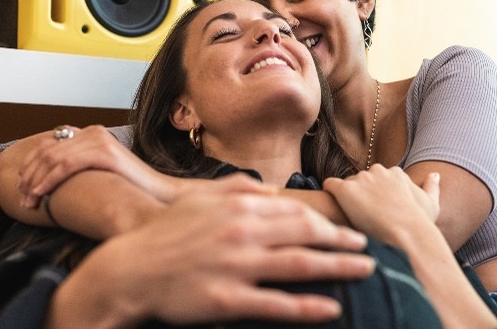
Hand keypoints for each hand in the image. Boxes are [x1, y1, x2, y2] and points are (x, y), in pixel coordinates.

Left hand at [19, 125, 176, 206]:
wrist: (158, 194)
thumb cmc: (129, 189)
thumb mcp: (98, 174)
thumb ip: (78, 168)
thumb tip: (47, 178)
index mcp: (90, 134)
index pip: (48, 145)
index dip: (29, 167)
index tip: (22, 189)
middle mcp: (93, 131)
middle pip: (46, 151)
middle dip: (28, 177)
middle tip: (23, 200)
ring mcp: (99, 140)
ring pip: (52, 159)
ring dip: (35, 182)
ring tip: (29, 202)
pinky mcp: (104, 152)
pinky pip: (66, 165)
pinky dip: (48, 180)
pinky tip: (41, 195)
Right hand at [49, 191, 375, 325]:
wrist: (128, 270)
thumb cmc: (164, 233)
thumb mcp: (199, 198)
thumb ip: (236, 188)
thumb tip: (267, 189)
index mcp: (239, 207)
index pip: (295, 212)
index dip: (326, 221)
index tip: (347, 228)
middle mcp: (243, 233)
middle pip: (306, 235)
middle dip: (342, 241)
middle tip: (368, 248)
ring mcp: (236, 266)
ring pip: (300, 265)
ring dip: (338, 268)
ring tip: (365, 271)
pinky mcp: (227, 299)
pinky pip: (277, 304)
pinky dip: (308, 306)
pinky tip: (332, 308)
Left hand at [323, 165, 439, 244]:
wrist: (407, 235)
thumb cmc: (420, 225)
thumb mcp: (432, 204)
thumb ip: (431, 187)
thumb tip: (435, 174)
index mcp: (395, 173)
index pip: (379, 178)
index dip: (376, 195)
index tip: (375, 210)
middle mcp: (377, 171)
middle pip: (362, 180)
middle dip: (360, 195)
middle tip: (361, 216)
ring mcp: (361, 179)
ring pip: (347, 184)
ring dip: (346, 198)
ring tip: (345, 215)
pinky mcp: (345, 190)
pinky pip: (330, 185)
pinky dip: (330, 193)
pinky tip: (332, 206)